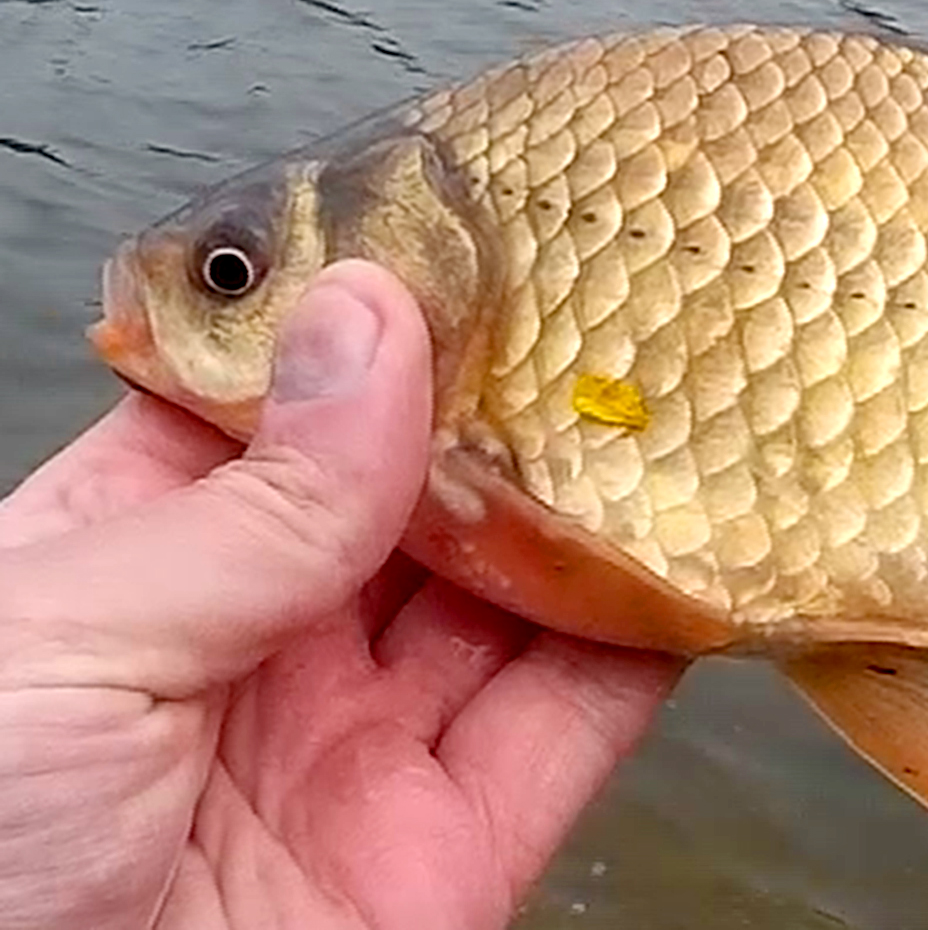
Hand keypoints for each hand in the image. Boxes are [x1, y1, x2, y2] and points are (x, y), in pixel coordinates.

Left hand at [0, 261, 681, 929]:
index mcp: (137, 566)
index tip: (468, 239)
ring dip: (593, 509)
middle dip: (507, 409)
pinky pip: (571, 726)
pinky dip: (644, 640)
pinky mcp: (457, 851)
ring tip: (675, 401)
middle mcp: (263, 647)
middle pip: (416, 498)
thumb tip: (371, 326)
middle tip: (606, 307)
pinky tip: (694, 548)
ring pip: (512, 599)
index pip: (276, 412)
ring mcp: (365, 749)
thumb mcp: (69, 641)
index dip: (369, 328)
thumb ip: (249, 503)